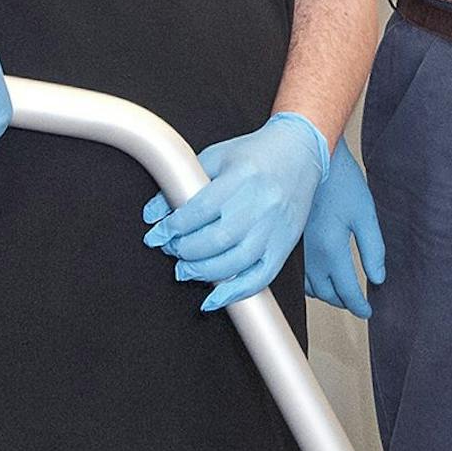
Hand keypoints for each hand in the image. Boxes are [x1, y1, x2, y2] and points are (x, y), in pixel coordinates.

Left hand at [143, 112, 329, 311]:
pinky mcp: (284, 245)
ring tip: (185, 270)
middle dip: (184, 251)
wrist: (300, 152)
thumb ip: (182, 182)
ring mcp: (274, 228)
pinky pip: (261, 277)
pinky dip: (236, 292)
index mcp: (241, 178)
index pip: (199, 211)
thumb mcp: (215, 157)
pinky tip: (215, 298)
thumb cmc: (256, 154)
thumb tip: (152, 214)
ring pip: (235, 263)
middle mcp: (259, 205)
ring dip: (203, 273)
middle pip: (215, 240)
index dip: (172, 228)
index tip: (157, 235)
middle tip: (172, 250)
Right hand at [302, 138, 384, 318]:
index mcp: (332, 249)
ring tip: (339, 291)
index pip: (346, 291)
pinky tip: (317, 275)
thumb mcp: (365, 213)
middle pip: (326, 293)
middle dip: (342, 301)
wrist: (311, 155)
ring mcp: (295, 249)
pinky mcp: (288, 240)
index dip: (358, 306)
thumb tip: (377, 278)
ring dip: (324, 293)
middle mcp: (310, 255)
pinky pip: (296, 273)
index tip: (367, 312)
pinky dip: (308, 281)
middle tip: (355, 302)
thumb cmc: (341, 180)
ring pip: (308, 287)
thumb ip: (373, 249)